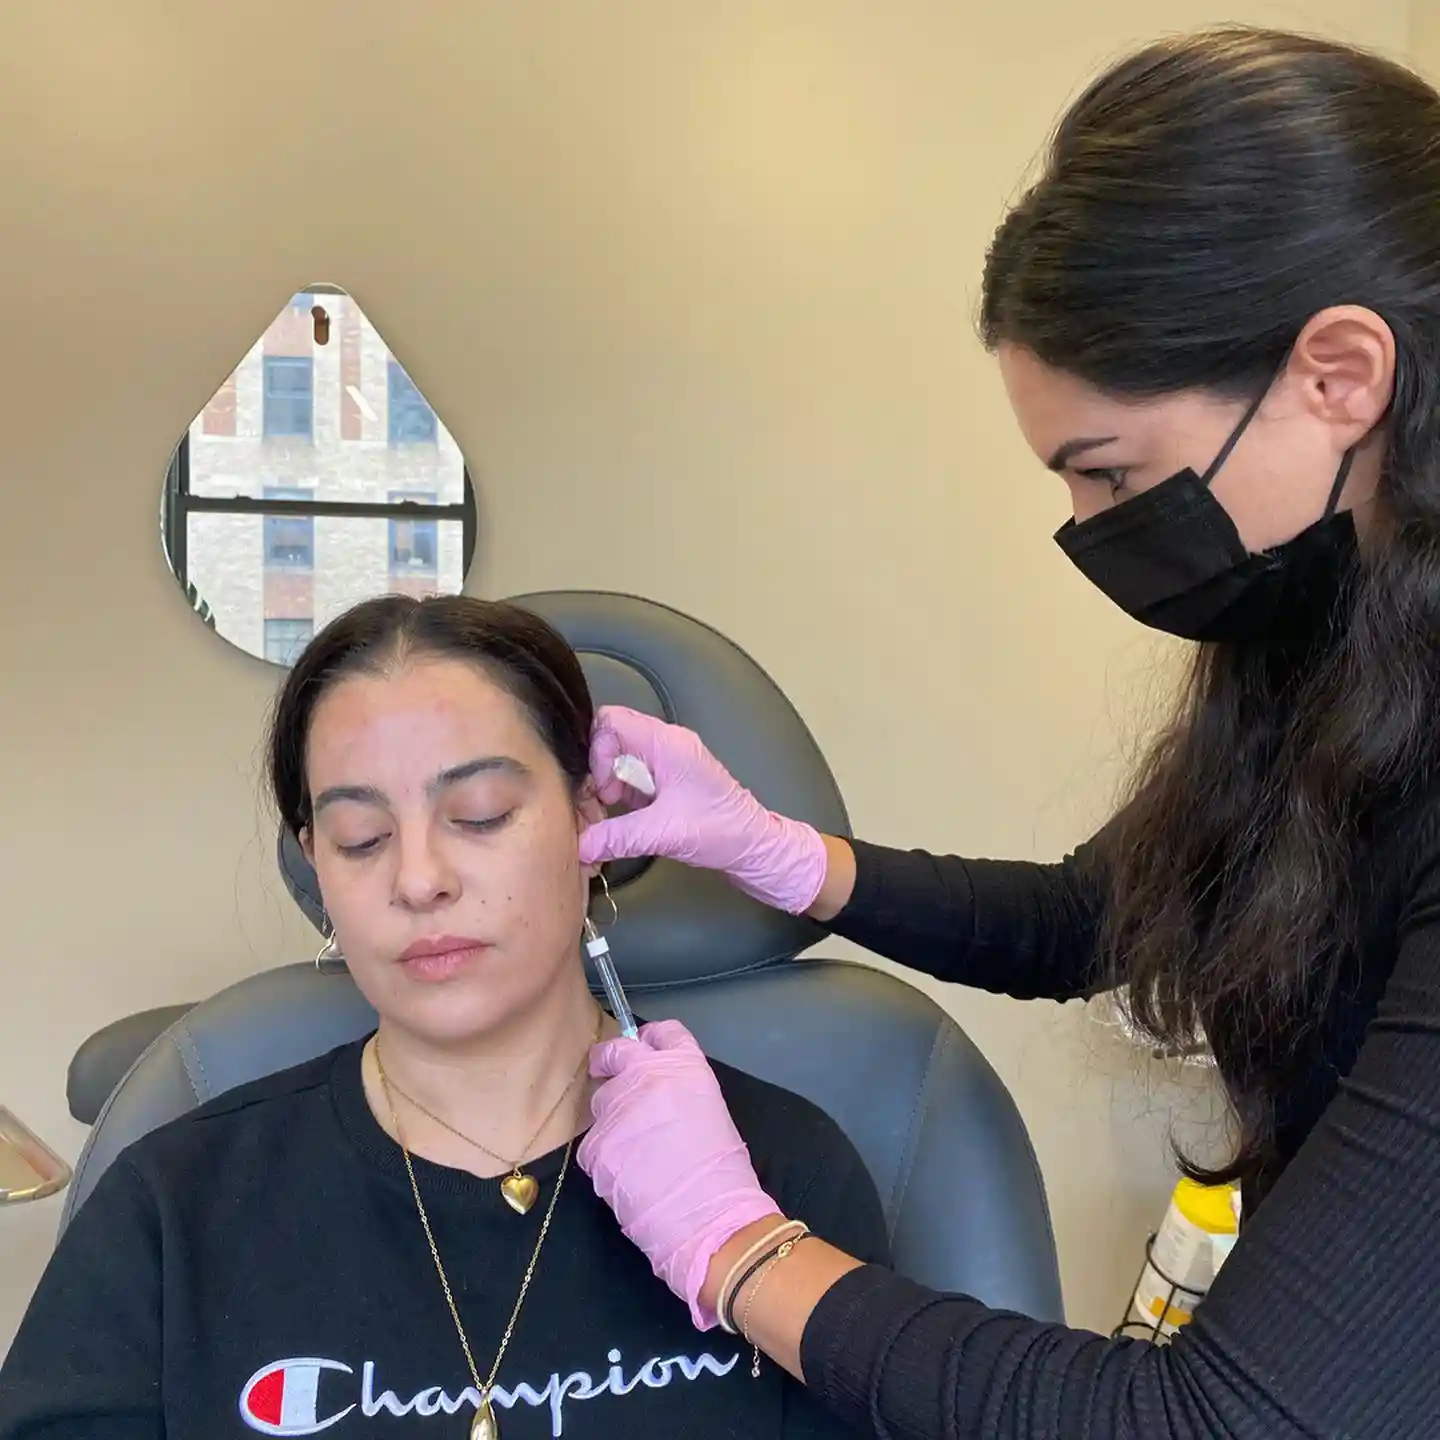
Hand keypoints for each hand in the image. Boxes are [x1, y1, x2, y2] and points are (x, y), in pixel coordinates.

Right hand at [577, 704, 827, 914]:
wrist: (755, 847)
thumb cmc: (722, 831)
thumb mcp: (664, 834)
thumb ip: (618, 836)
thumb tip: (580, 846)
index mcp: (668, 743)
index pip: (611, 721)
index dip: (597, 753)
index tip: (604, 790)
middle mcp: (667, 744)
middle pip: (612, 737)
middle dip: (600, 770)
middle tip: (606, 803)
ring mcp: (669, 761)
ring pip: (621, 757)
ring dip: (611, 784)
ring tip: (617, 814)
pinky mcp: (670, 779)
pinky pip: (634, 775)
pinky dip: (624, 793)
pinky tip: (630, 819)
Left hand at [577, 1019, 782, 1328]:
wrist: (710, 1217)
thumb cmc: (722, 1171)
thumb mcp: (709, 1110)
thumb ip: (678, 1088)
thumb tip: (655, 1092)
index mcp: (684, 1066)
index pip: (659, 1032)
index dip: (648, 1039)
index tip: (641, 1046)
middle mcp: (646, 1076)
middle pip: (615, 1055)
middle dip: (610, 1065)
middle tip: (612, 1081)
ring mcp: (617, 1110)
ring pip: (600, 1105)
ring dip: (612, 1120)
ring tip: (637, 1153)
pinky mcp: (596, 1145)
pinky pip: (593, 1146)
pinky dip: (606, 1158)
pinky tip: (630, 1177)